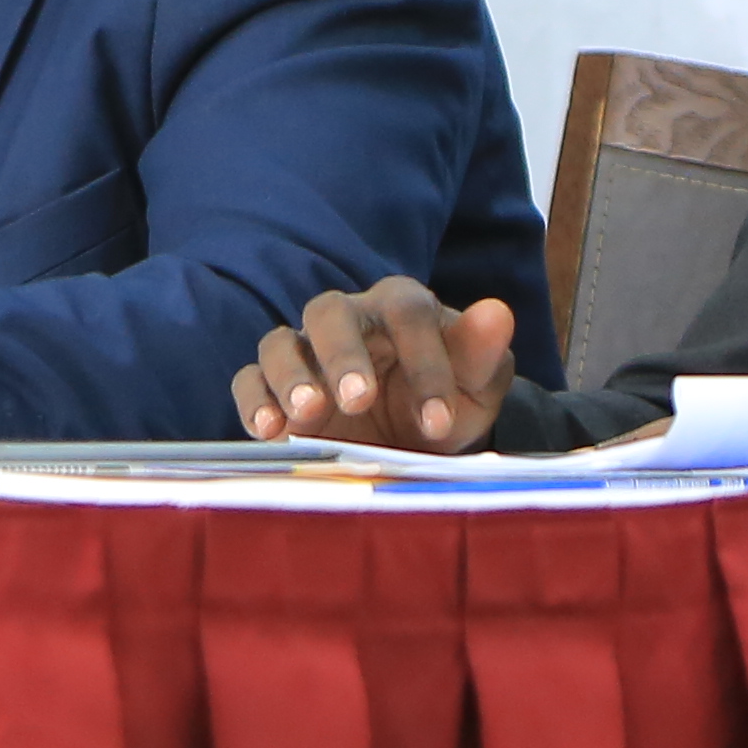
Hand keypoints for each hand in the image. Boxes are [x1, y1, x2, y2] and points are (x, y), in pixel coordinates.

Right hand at [235, 280, 521, 449]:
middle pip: (330, 313)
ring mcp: (304, 351)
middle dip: (342, 356)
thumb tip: (498, 312)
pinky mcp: (274, 387)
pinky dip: (254, 402)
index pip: (407, 313)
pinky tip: (269, 432)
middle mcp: (346, 319)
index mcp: (400, 307)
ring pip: (280, 342)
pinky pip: (250, 381)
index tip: (439, 421)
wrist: (414, 440)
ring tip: (307, 415)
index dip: (424, 364)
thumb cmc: (447, 403)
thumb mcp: (477, 386)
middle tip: (358, 400)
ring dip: (290, 376)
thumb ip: (484, 352)